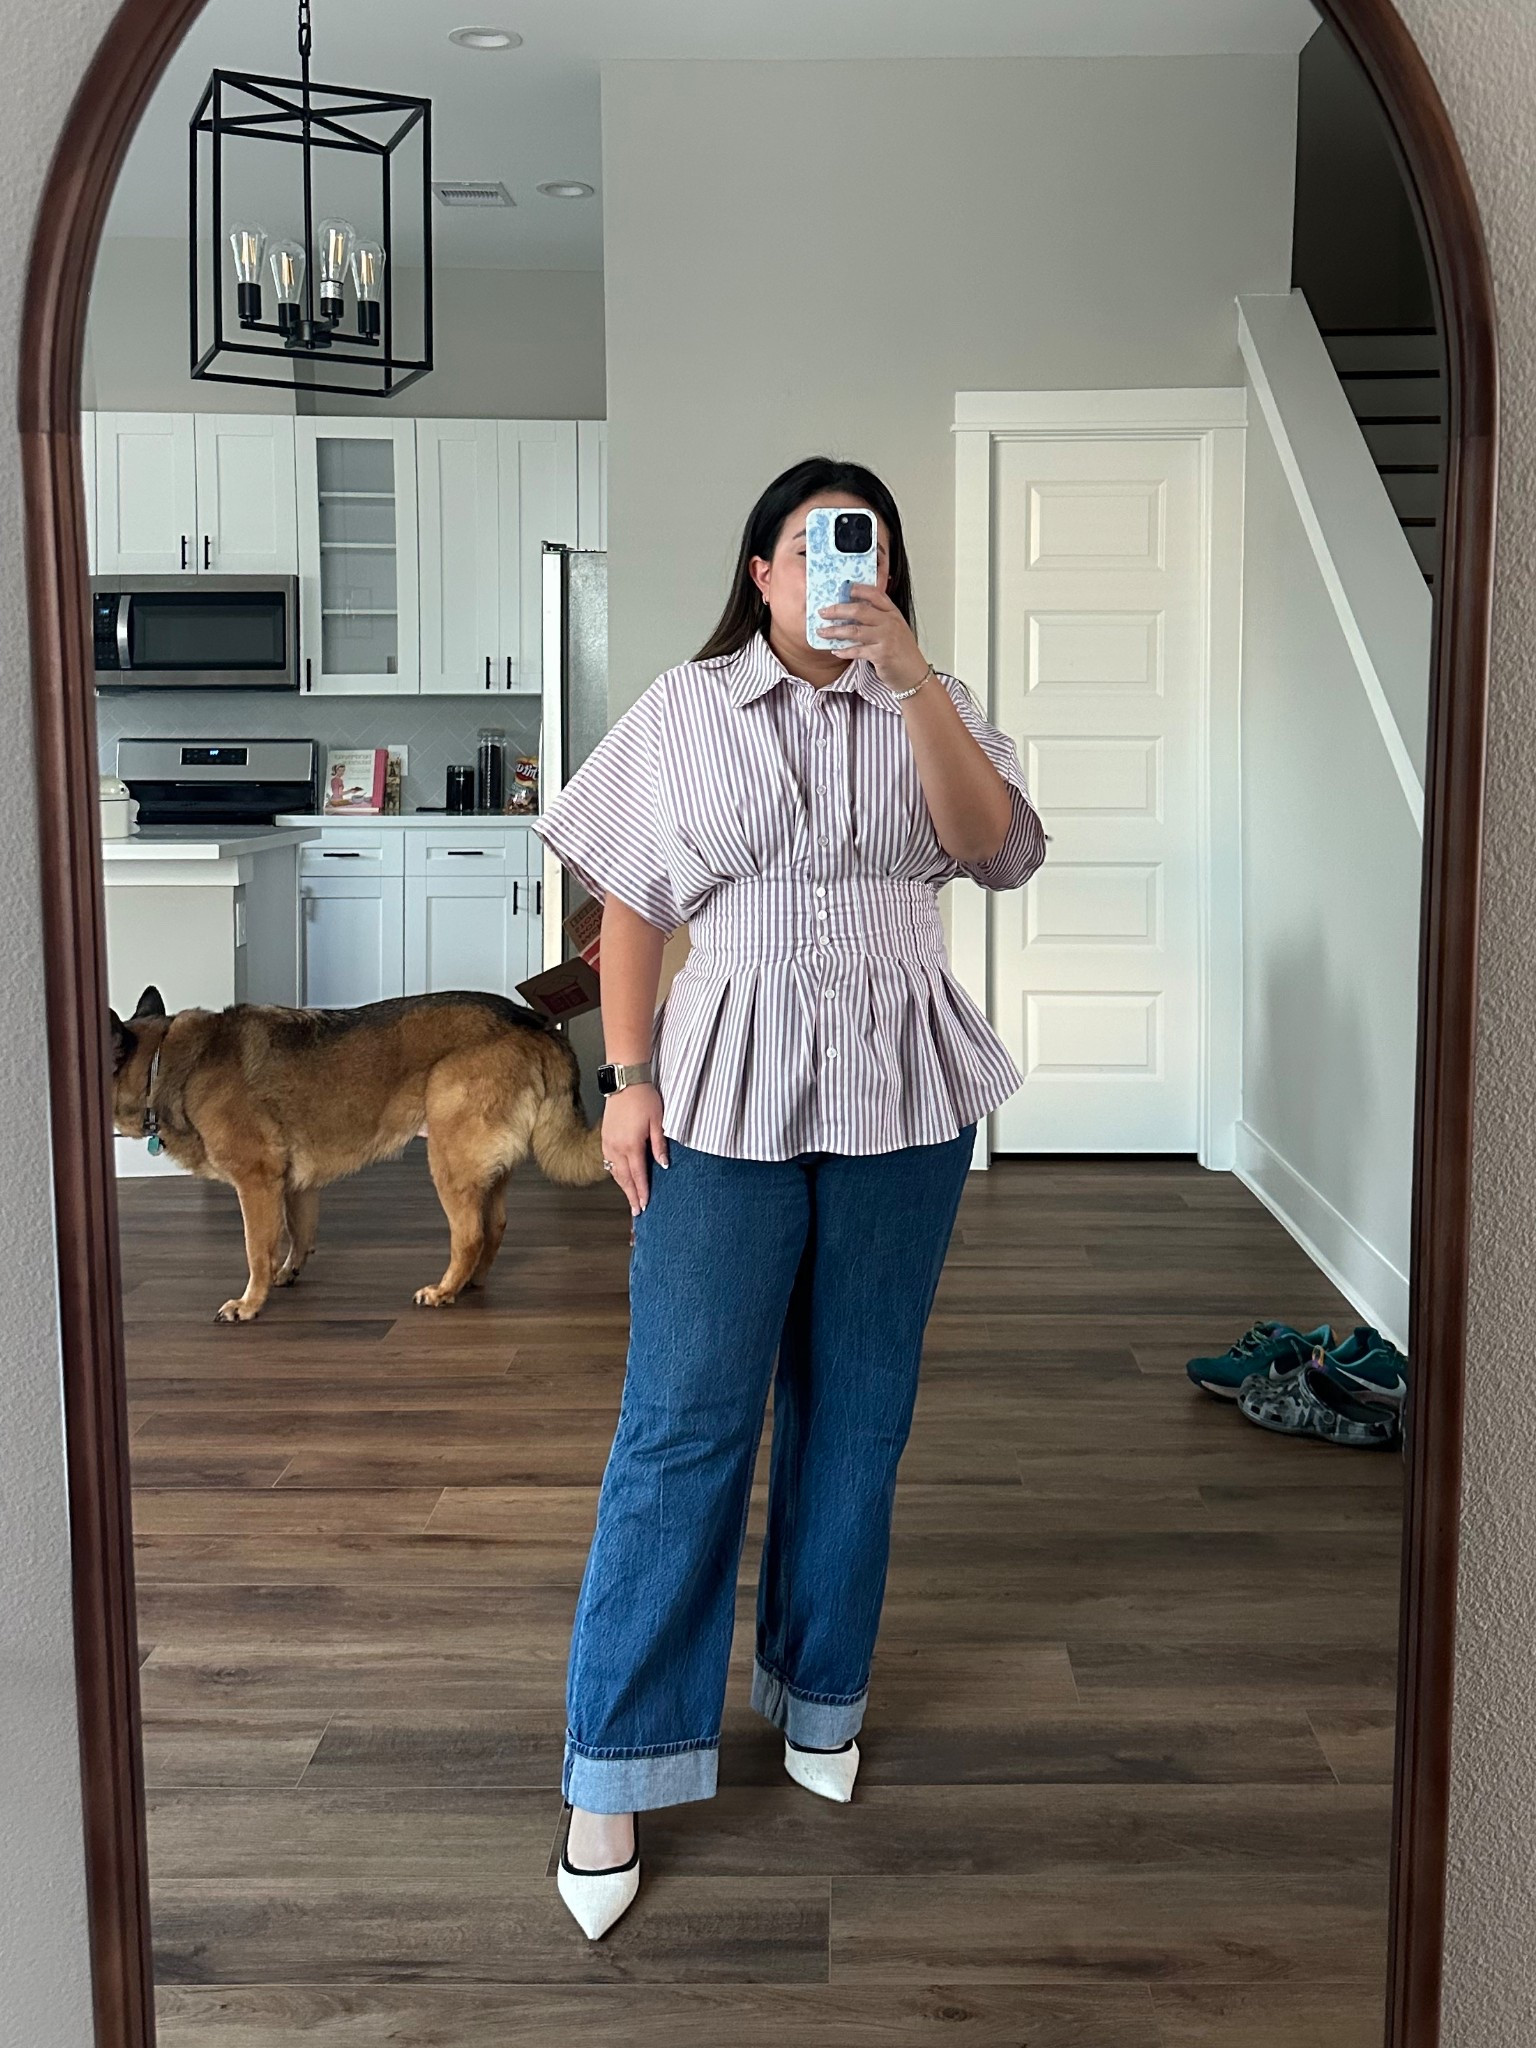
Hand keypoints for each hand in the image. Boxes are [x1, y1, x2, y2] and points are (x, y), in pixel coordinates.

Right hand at [602, 1082, 667, 1215]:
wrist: (625, 1081)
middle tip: (637, 1211)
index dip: (642, 1192)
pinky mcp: (605, 1138)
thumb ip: (659, 1145)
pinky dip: (616, 1173)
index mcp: (631, 1145)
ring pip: (615, 1172)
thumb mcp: (658, 1122)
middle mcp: (616, 1147)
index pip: (638, 1175)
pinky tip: (621, 1178)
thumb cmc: (644, 1098)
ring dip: (623, 1186)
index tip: (645, 1205)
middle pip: (624, 1178)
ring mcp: (608, 1143)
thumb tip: (664, 1165)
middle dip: (632, 1195)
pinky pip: (609, 1162)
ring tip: (631, 1198)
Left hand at [817, 583, 930, 693]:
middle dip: (837, 610)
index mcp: (893, 613)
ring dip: (834, 631)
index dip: (858, 589)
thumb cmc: (903, 653)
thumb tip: (854, 611)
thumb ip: (880, 619)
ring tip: (821, 631)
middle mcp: (890, 623)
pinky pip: (856, 650)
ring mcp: (886, 638)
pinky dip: (844, 651)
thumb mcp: (895, 629)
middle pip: (859, 610)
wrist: (914, 675)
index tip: (843, 588)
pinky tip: (835, 651)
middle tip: (822, 612)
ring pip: (854, 630)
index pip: (875, 594)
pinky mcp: (881, 655)